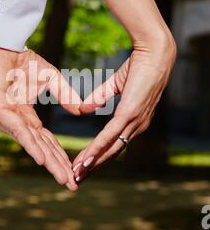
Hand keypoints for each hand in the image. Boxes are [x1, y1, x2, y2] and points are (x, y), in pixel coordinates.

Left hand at [0, 34, 80, 190]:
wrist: (3, 43)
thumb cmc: (22, 60)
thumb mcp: (51, 78)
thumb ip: (65, 95)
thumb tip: (80, 110)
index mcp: (27, 117)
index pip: (46, 141)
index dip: (60, 155)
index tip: (74, 169)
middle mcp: (18, 122)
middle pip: (41, 148)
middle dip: (57, 166)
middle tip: (71, 184)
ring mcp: (8, 119)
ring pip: (31, 144)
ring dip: (48, 162)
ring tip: (63, 178)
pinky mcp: (0, 110)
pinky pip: (19, 131)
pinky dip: (31, 146)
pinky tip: (43, 160)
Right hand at [72, 39, 175, 181]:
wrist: (153, 52)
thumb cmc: (138, 67)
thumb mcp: (115, 85)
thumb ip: (100, 97)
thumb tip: (85, 109)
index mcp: (134, 121)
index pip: (114, 144)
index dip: (97, 155)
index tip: (82, 164)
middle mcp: (136, 126)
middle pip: (112, 152)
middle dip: (93, 166)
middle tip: (77, 177)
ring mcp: (134, 121)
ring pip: (110, 147)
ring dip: (93, 162)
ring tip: (77, 173)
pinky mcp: (130, 113)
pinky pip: (110, 134)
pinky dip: (98, 148)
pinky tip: (87, 158)